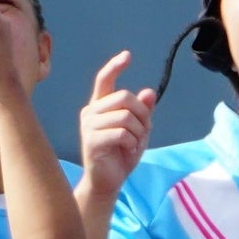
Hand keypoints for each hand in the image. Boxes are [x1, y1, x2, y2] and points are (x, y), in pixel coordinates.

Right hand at [75, 52, 153, 195]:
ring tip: (134, 144)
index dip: (115, 67)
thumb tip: (149, 92)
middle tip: (143, 131)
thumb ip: (142, 112)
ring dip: (138, 132)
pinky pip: (122, 133)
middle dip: (142, 114)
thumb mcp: (138, 131)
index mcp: (99, 106)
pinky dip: (132, 143)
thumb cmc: (120, 156)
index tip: (127, 56)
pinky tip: (129, 151)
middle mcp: (91, 112)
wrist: (106, 182)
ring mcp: (89, 126)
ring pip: (126, 116)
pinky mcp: (91, 141)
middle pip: (124, 97)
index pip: (104, 80)